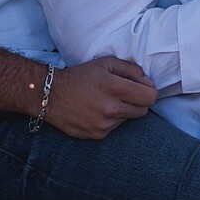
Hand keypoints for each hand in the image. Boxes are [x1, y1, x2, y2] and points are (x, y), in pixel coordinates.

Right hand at [43, 57, 157, 139]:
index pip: (150, 97)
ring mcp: (104, 124)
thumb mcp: (105, 63)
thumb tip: (148, 82)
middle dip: (139, 102)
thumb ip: (131, 70)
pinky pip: (115, 128)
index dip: (150, 91)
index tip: (143, 88)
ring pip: (129, 119)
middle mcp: (110, 108)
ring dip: (123, 111)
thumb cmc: (79, 76)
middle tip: (126, 94)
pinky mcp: (97, 135)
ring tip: (106, 101)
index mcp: (114, 87)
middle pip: (143, 110)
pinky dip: (111, 120)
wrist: (50, 96)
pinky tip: (97, 111)